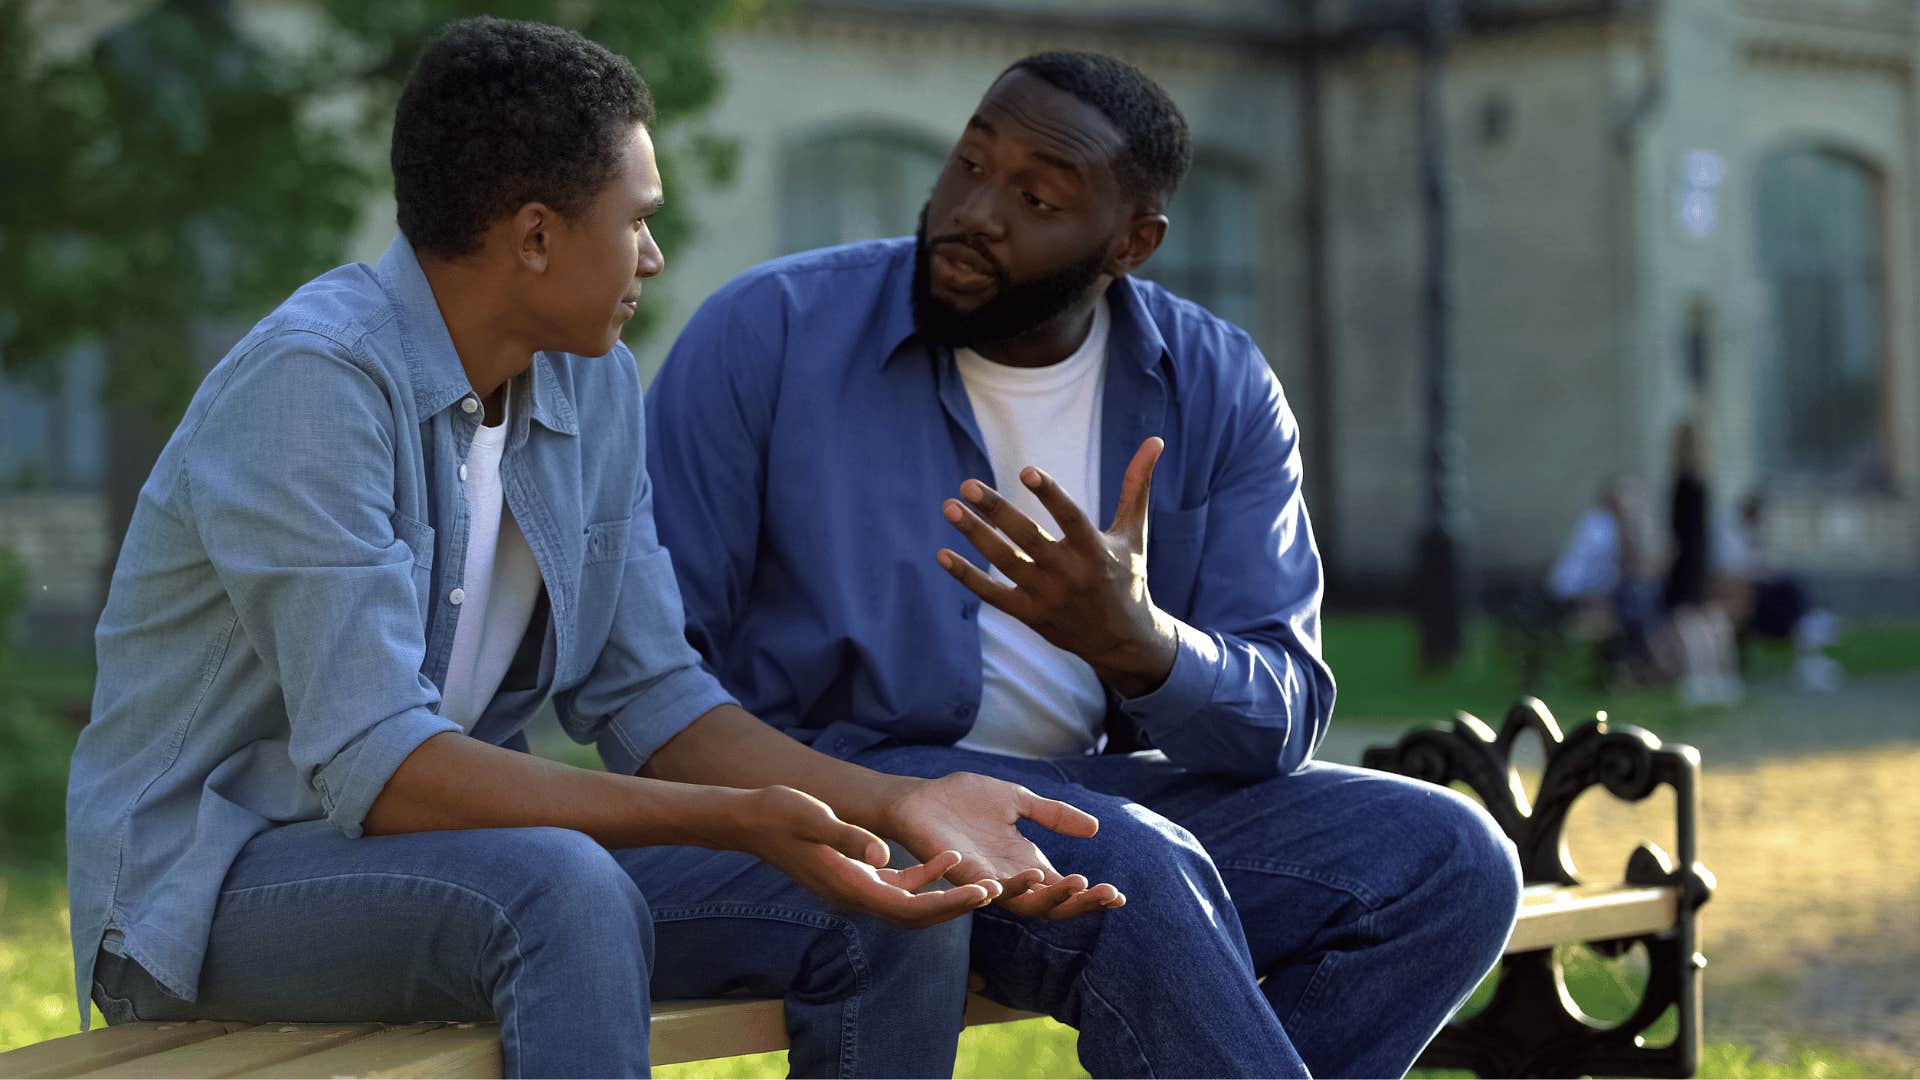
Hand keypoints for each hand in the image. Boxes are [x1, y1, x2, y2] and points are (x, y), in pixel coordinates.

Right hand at [729, 785, 1001, 927]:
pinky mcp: (856, 875)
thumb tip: (884, 854)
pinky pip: (899, 886)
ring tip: (984, 883)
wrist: (749, 819)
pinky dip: (926, 877)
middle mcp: (855, 895)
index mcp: (849, 886)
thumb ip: (848, 835)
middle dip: (957, 907)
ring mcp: (856, 887)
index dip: (949, 903)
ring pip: (912, 904)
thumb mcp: (812, 816)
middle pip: (917, 915)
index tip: (982, 893)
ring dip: (947, 897)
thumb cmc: (778, 813)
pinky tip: (948, 859)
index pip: (909, 907)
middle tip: (997, 892)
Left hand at [881, 772, 1125, 920]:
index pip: (1063, 890)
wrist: (919, 798)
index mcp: (1025, 864)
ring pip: (1023, 901)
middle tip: (1108, 893)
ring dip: (1051, 895)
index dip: (1091, 896)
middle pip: (1051, 904)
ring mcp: (985, 879)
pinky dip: (1008, 887)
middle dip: (1081, 902)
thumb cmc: (963, 801)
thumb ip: (1052, 815)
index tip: (1120, 896)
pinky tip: (1031, 878)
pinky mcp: (961, 873)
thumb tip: (1095, 828)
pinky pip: (987, 889)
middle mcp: (1009, 878)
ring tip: (1077, 883)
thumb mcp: (1018, 801)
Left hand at [937, 437, 1178, 698]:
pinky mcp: (1030, 615)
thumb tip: (1155, 440)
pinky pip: (993, 595)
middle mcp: (1071, 575)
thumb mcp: (1134, 534)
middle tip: (967, 485)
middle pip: (1028, 539)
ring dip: (976, 536)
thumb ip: (1137, 486)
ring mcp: (1048, 597)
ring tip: (949, 507)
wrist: (1123, 641)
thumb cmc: (1127, 577)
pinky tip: (942, 554)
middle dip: (997, 511)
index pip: (1071, 518)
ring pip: (1006, 563)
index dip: (1050, 495)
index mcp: (1097, 551)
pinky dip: (967, 577)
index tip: (1026, 470)